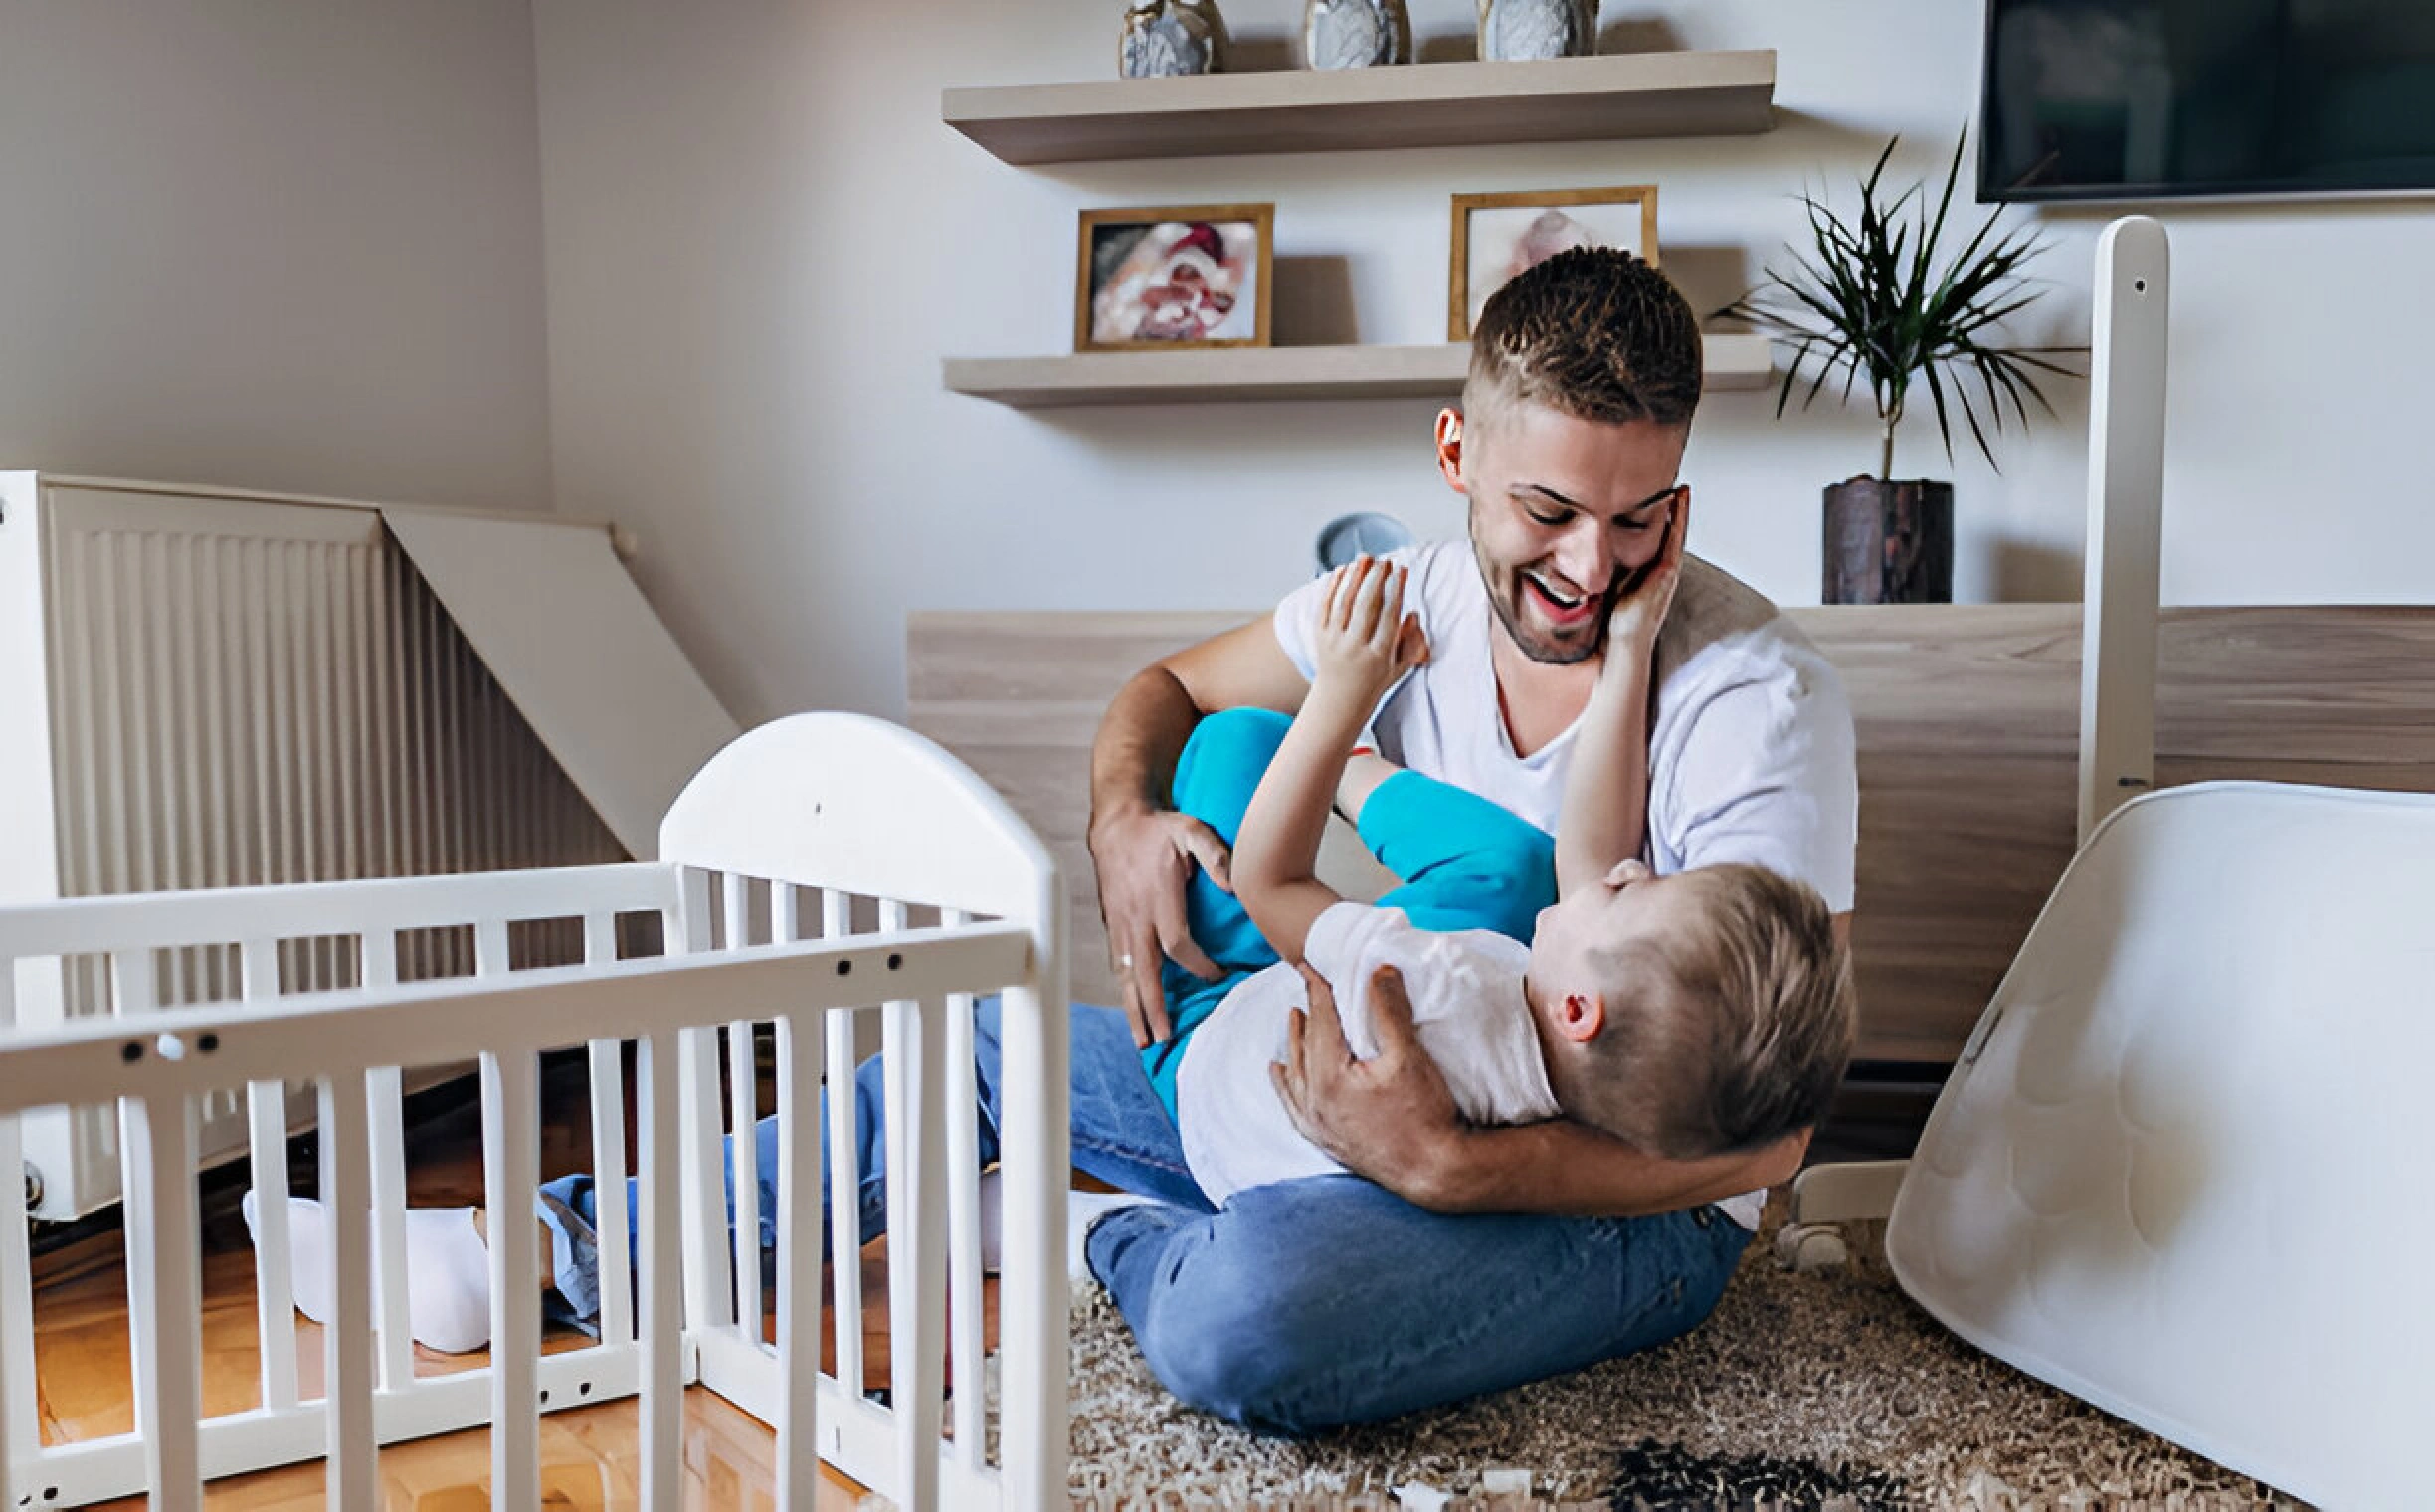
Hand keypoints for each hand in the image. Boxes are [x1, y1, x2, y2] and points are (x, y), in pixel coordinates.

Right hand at [1087, 805, 1230, 1047]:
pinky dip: (1125, 988)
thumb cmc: (1158, 830)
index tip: (1218, 975)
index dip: (1198, 965)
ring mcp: (1120, 923)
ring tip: (1141, 1037)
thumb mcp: (1191, 830)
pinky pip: (1118, 963)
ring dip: (1133, 1007)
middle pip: (1144, 972)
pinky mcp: (1112, 924)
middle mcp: (1135, 917)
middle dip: (1152, 1007)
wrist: (1117, 824)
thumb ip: (1215, 855)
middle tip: (1161, 1037)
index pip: (1177, 944)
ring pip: (1127, 974)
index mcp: (1158, 899)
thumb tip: (1234, 887)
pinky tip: (1131, 1007)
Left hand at [1270, 962, 1464, 1204]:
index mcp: (1329, 1077)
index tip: (1313, 967)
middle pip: (1305, 1044)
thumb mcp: (1409, 1057)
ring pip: (1295, 1074)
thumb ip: (1390, 1010)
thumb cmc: (1425, 1114)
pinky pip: (1293, 1106)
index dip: (1318, 990)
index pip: (1320, 1021)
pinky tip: (1281, 1073)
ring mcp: (1317, 1123)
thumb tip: (1379, 970)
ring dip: (1295, 1043)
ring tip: (1294, 1018)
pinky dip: (1286, 1085)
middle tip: (1309, 984)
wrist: (1433, 1171)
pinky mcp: (1324, 1140)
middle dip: (1308, 1012)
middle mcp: (1313, 1101)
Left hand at [1310, 556, 1427, 712]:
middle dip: (1376, 579)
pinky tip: (1343, 569)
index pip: (1389, 617)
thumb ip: (1411, 643)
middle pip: (1365, 607)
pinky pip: (1325, 606)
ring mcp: (1334, 641)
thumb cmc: (1375, 680)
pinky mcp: (1319, 636)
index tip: (1402, 571)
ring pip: (1344, 603)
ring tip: (1366, 558)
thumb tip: (1413, 615)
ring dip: (1355, 577)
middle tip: (1385, 560)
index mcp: (1378, 656)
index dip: (1396, 591)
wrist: (1340, 699)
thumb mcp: (1400, 667)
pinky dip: (1333, 586)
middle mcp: (1354, 648)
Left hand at [1606, 488, 1688, 667]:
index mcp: (1648, 572)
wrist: (1623, 638)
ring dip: (1679, 510)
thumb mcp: (1610, 584)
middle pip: (1670, 532)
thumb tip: (1586, 556)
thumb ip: (1607, 569)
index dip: (1659, 518)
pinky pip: (1676, 540)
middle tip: (1675, 486)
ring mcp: (1667, 570)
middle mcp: (1661, 569)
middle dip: (1673, 510)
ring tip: (1681, 489)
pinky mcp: (1668, 572)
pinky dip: (1679, 520)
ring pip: (1676, 533)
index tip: (1656, 498)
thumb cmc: (1616, 618)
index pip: (1657, 538)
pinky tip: (1679, 501)